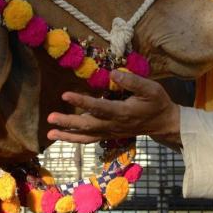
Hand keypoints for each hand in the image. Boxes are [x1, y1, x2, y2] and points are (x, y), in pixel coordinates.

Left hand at [46, 70, 180, 145]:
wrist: (162, 123)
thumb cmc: (157, 102)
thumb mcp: (151, 89)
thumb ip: (132, 81)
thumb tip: (112, 73)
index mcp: (123, 113)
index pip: (99, 107)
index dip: (82, 102)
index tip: (65, 95)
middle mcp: (114, 125)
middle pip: (88, 125)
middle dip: (68, 122)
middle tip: (50, 117)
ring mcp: (110, 132)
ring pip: (86, 136)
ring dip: (67, 135)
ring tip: (50, 132)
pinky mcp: (109, 134)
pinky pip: (90, 139)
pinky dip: (75, 139)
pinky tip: (62, 136)